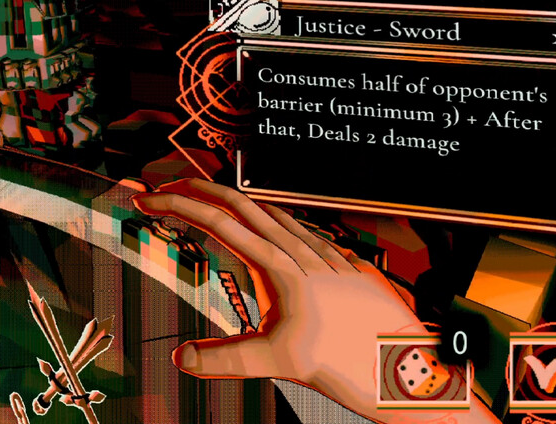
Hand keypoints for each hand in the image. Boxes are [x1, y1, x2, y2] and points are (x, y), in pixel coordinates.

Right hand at [135, 179, 490, 422]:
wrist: (408, 368)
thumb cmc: (352, 364)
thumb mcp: (278, 363)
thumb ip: (225, 358)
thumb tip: (182, 358)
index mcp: (278, 266)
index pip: (216, 221)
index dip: (176, 206)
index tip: (148, 201)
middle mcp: (301, 250)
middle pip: (240, 202)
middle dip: (197, 188)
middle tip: (165, 187)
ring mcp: (325, 253)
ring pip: (271, 209)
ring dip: (233, 199)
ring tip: (209, 201)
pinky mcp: (344, 263)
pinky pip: (301, 226)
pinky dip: (271, 217)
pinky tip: (274, 228)